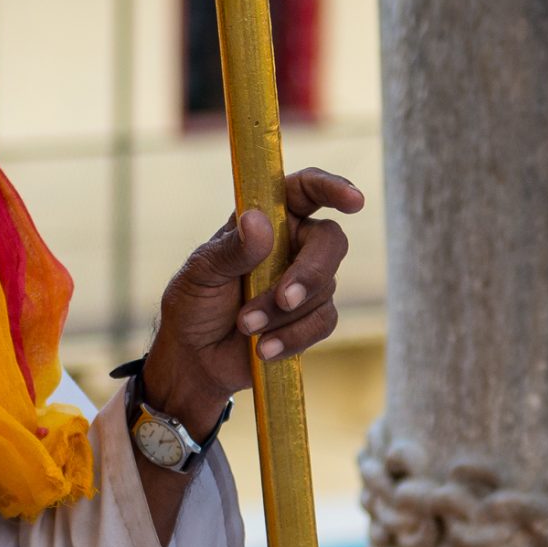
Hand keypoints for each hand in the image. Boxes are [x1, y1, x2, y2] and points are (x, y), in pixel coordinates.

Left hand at [142, 168, 365, 438]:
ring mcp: (304, 282)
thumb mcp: (201, 274)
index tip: (353, 202)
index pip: (306, 190)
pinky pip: (323, 322)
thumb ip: (231, 250)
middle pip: (330, 242)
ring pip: (325, 287)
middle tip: (284, 299)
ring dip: (283, 312)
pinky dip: (293, 336)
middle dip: (310, 272)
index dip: (332, 188)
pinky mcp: (310, 318)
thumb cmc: (194, 304)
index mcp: (267, 220)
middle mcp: (292, 245)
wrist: (193, 358)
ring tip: (245, 327)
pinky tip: (264, 348)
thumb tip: (260, 222)